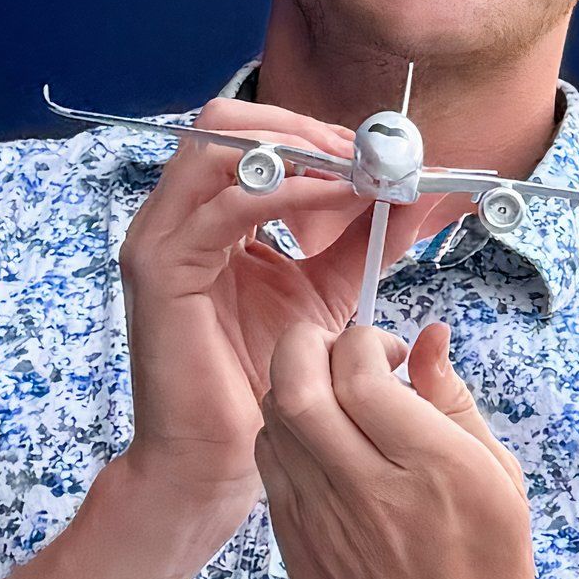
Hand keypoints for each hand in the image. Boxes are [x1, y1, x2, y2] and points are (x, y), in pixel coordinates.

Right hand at [112, 97, 381, 534]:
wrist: (217, 458)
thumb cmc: (264, 379)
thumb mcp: (329, 292)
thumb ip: (365, 240)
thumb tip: (418, 193)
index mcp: (209, 215)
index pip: (257, 136)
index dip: (323, 133)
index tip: (387, 149)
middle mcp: (177, 216)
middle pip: (229, 120)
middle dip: (306, 127)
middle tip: (371, 151)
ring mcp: (160, 238)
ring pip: (219, 143)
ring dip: (299, 146)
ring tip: (359, 169)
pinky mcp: (160, 269)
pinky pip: (226, 205)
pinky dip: (289, 190)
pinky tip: (336, 198)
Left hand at [256, 296, 544, 578]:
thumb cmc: (489, 572)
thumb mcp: (499, 477)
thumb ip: (455, 400)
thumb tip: (428, 336)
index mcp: (429, 467)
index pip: (359, 373)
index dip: (364, 343)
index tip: (386, 352)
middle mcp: (367, 491)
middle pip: (297, 388)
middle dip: (307, 347)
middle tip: (335, 350)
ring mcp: (321, 524)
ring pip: (272, 426)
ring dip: (294, 391)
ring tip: (330, 399)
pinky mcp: (295, 551)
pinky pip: (270, 472)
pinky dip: (285, 439)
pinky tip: (321, 448)